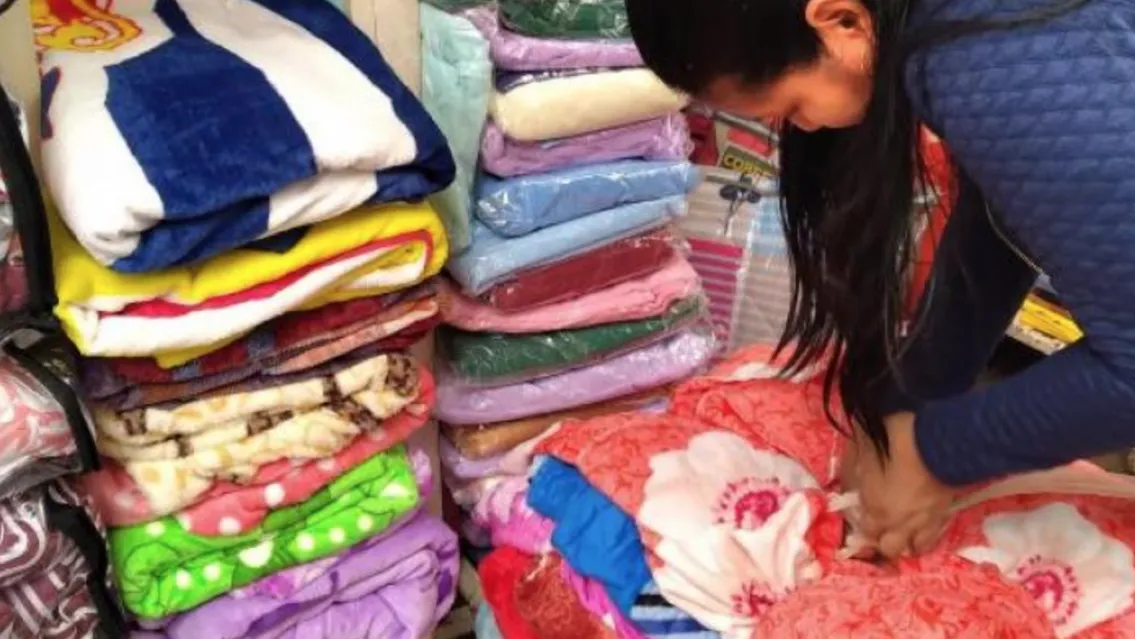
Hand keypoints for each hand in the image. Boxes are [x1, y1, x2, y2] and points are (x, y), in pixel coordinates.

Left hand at [855, 412, 954, 558]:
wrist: (938, 441)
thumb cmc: (893, 443)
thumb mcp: (861, 452)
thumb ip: (854, 473)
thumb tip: (851, 482)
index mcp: (876, 509)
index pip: (866, 532)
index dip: (863, 526)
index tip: (863, 518)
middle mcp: (899, 524)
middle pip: (889, 549)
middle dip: (883, 543)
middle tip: (881, 529)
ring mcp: (925, 522)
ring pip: (916, 548)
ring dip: (908, 542)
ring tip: (904, 532)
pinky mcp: (946, 514)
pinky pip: (935, 535)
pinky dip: (928, 534)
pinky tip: (924, 527)